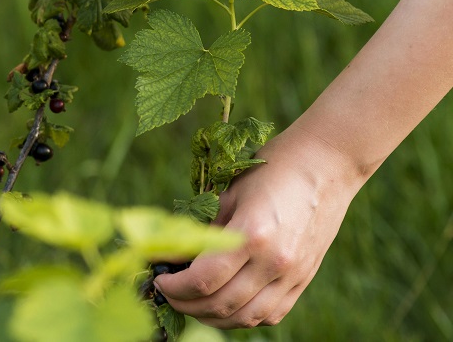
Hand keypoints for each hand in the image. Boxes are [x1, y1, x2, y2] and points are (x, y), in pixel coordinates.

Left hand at [154, 125, 366, 327]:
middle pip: (221, 305)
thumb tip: (171, 257)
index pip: (202, 280)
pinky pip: (270, 314)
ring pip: (246, 318)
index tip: (158, 280)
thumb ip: (204, 232)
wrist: (326, 165)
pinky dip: (243, 317)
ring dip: (212, 317)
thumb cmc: (271, 170)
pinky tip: (224, 305)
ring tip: (191, 303)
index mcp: (251, 235)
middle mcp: (274, 262)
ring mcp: (293, 275)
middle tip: (168, 293)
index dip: (173, 287)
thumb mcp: (229, 195)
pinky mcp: (303, 280)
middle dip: (185, 305)